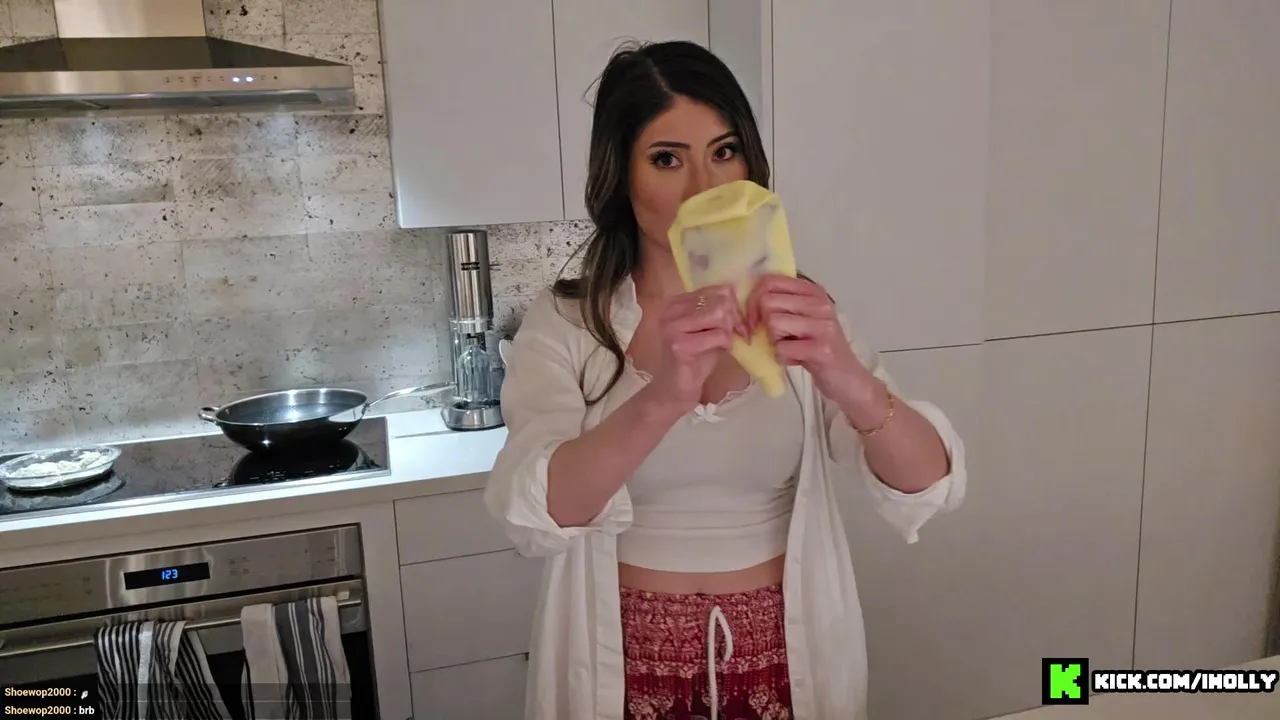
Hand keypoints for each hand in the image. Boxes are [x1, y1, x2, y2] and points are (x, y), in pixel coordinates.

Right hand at [646, 284, 747, 413]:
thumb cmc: (695, 358)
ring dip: (729, 331)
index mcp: (677, 302)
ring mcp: (673, 328)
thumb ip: (718, 311)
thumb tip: (743, 300)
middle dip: (734, 319)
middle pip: (720, 301)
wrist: (677, 388)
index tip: (736, 323)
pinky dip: (726, 344)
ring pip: (719, 315)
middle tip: (736, 335)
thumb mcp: (707, 328)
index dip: (734, 306)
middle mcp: (671, 311)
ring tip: (725, 343)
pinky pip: (718, 335)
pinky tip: (720, 351)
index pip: (718, 289)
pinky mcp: (680, 346)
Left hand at [745, 274, 874, 404]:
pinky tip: (797, 360)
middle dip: (763, 324)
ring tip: (791, 348)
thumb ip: (783, 304)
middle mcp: (820, 304)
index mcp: (814, 292)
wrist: (847, 378)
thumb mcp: (804, 318)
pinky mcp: (821, 349)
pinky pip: (781, 349)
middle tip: (776, 338)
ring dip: (774, 341)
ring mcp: (823, 326)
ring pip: (773, 323)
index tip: (753, 319)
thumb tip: (748, 297)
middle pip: (767, 302)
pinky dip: (782, 358)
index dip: (752, 300)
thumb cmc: (819, 347)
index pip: (770, 281)